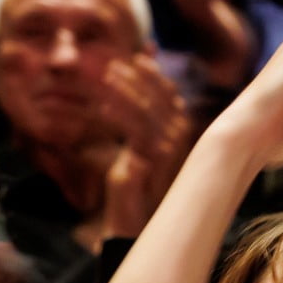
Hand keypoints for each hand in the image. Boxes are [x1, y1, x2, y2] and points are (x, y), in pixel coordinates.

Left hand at [100, 52, 189, 238]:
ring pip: (148, 109)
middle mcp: (179, 139)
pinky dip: (118, 114)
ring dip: (125, 90)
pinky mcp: (151, 162)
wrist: (134, 225)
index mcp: (179, 133)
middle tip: (111, 67)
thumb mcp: (134, 147)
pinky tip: (102, 107)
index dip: (153, 74)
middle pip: (161, 97)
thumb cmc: (133, 186)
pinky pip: (135, 129)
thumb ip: (136, 118)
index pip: (170, 95)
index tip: (135, 58)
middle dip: (136, 78)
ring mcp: (168, 150)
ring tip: (105, 77)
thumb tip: (132, 97)